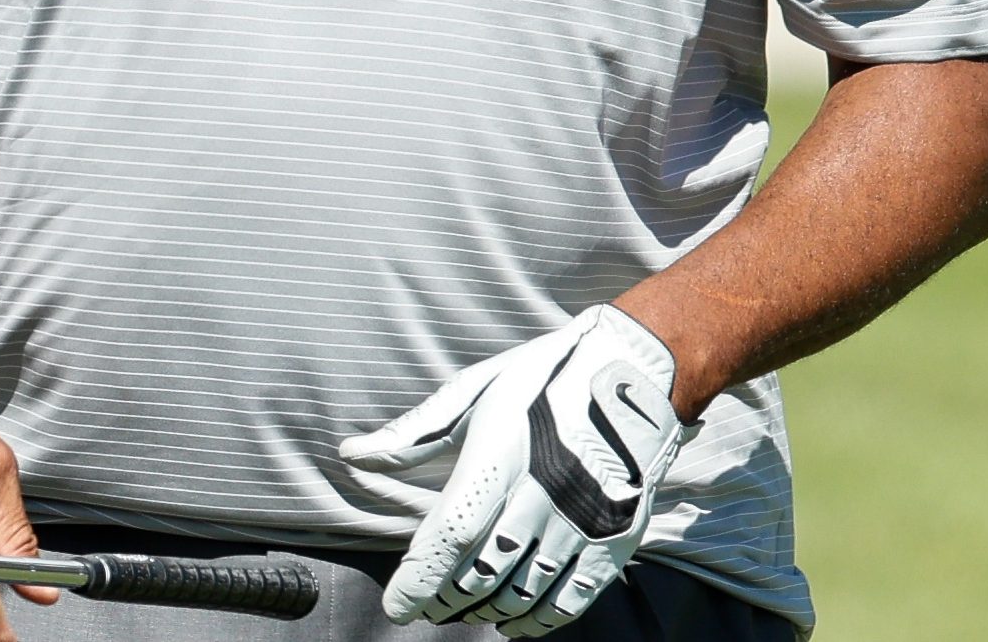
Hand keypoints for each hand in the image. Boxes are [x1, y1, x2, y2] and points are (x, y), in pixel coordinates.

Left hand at [342, 306, 692, 636]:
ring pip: (522, 591)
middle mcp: (541, 494)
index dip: (418, 581)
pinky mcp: (616, 537)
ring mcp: (583, 520)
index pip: (449, 537)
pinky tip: (516, 622)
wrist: (635, 370)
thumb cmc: (546, 376)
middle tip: (430, 606)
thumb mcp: (476, 390)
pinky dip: (539, 621)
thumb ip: (413, 433)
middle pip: (481, 573)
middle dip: (446, 599)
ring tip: (468, 610)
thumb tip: (352, 454)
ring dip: (486, 610)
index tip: (397, 606)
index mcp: (500, 456)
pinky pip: (572, 599)